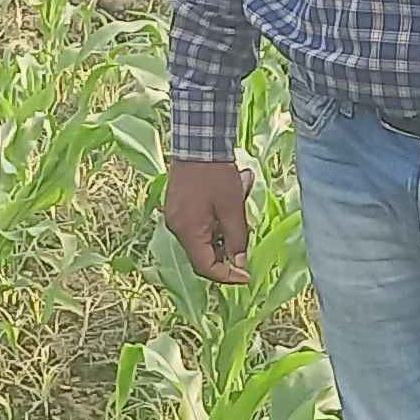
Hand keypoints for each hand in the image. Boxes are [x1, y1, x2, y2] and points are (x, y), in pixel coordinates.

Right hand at [162, 158, 252, 283]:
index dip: (226, 276)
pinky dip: (212, 227)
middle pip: (201, 256)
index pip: (205, 268)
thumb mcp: (233, 209)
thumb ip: (237, 239)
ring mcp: (174, 218)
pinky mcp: (176, 208)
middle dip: (225, 255)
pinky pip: (195, 228)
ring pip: (200, 241)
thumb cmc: (216, 175)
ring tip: (237, 219)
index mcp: (188, 232)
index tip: (245, 275)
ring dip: (220, 238)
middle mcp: (176, 228)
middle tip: (245, 244)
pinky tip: (225, 212)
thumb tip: (240, 262)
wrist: (198, 143)